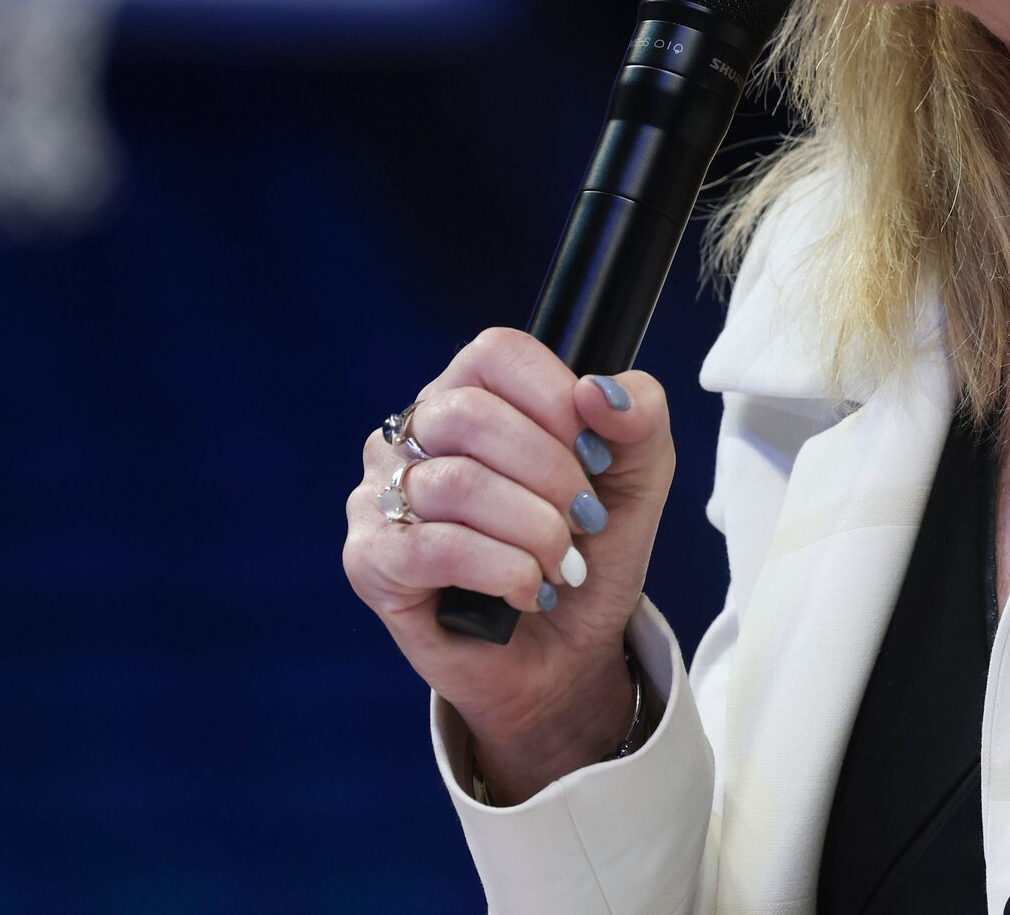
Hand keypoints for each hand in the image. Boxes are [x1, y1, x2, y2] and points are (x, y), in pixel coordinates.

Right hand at [342, 327, 673, 801]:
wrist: (567, 655)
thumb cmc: (586, 554)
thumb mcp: (637, 478)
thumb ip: (639, 416)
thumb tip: (597, 391)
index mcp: (470, 393)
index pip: (495, 353)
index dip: (554, 398)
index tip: (595, 455)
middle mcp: (413, 434)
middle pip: (469, 414)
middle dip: (550, 476)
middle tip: (584, 523)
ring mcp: (380, 494)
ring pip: (454, 483)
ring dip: (532, 532)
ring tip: (560, 567)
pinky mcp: (370, 560)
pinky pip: (433, 547)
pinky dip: (502, 571)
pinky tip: (526, 593)